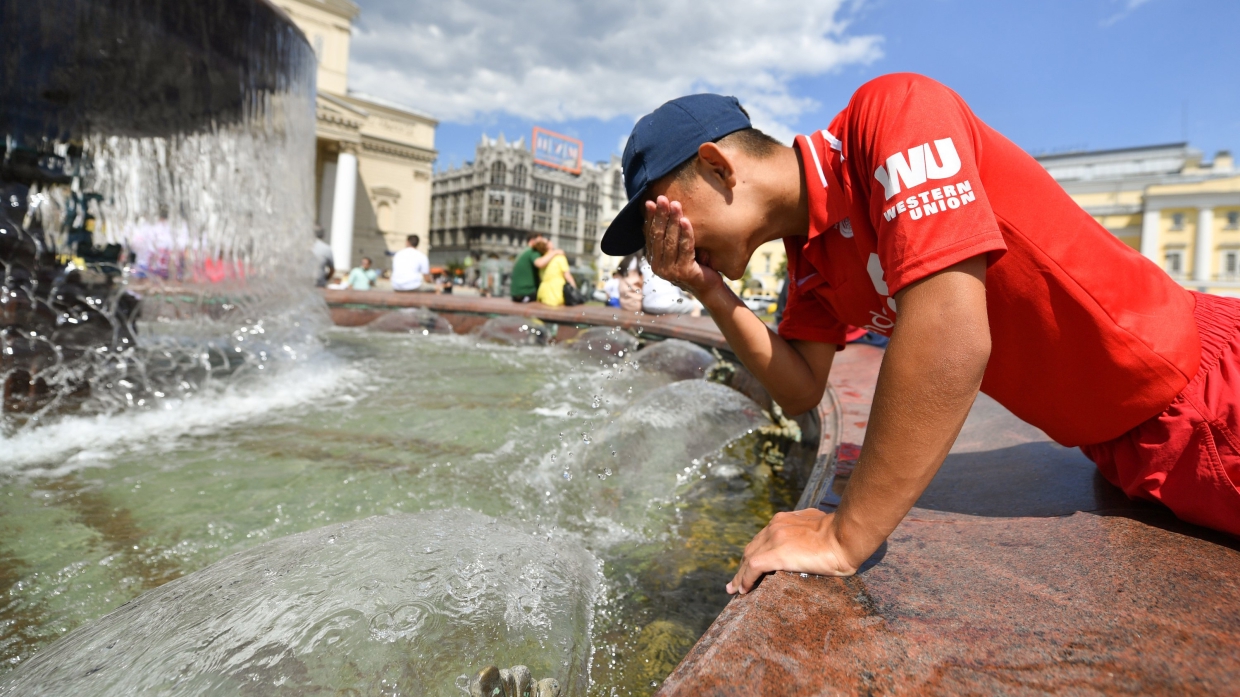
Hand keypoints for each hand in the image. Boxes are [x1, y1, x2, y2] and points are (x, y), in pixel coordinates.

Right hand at [644, 196, 723, 298]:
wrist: (709, 286)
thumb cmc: (695, 263)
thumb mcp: (678, 248)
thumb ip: (669, 236)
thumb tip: (664, 209)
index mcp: (653, 258)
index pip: (649, 234)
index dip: (650, 217)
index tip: (650, 201)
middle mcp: (657, 266)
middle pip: (658, 235)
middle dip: (660, 215)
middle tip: (662, 198)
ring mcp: (670, 270)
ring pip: (670, 240)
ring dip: (673, 221)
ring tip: (675, 205)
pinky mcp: (684, 272)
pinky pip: (685, 248)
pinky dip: (685, 233)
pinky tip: (685, 220)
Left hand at [726, 509, 859, 593]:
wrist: (846, 536)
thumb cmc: (842, 535)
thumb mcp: (821, 527)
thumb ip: (810, 530)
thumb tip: (813, 540)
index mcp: (785, 519)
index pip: (763, 538)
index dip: (755, 552)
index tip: (750, 563)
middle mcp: (776, 526)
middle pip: (752, 548)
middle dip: (743, 564)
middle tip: (736, 581)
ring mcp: (774, 539)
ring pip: (749, 558)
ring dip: (741, 575)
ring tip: (734, 589)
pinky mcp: (776, 554)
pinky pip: (754, 568)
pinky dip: (746, 580)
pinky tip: (744, 591)